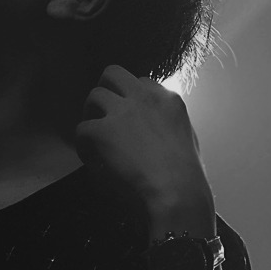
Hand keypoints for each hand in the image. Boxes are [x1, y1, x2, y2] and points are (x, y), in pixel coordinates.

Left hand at [74, 64, 213, 215]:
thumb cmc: (186, 180)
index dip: (131, 98)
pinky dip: (83, 145)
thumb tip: (156, 132)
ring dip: (92, 115)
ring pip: (94, 96)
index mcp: (169, 100)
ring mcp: (122, 112)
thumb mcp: (189, 141)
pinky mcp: (102, 131)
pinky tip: (92, 160)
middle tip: (102, 113)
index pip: (142, 82)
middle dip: (105, 90)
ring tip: (95, 138)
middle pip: (113, 74)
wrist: (178, 196)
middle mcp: (145, 98)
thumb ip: (170, 126)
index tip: (127, 115)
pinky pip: (81, 129)